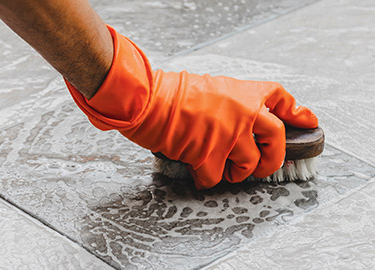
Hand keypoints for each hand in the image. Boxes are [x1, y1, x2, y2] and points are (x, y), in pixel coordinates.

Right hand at [66, 26, 317, 188]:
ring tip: (224, 171)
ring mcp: (230, 135)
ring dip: (238, 173)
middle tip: (263, 167)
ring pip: (250, 165)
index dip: (296, 111)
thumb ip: (229, 102)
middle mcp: (243, 113)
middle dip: (274, 158)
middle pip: (277, 139)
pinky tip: (198, 173)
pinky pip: (217, 177)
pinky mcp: (211, 155)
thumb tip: (236, 119)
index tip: (308, 120)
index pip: (279, 98)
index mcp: (243, 92)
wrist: (149, 99)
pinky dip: (208, 179)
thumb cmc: (170, 91)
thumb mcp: (208, 86)